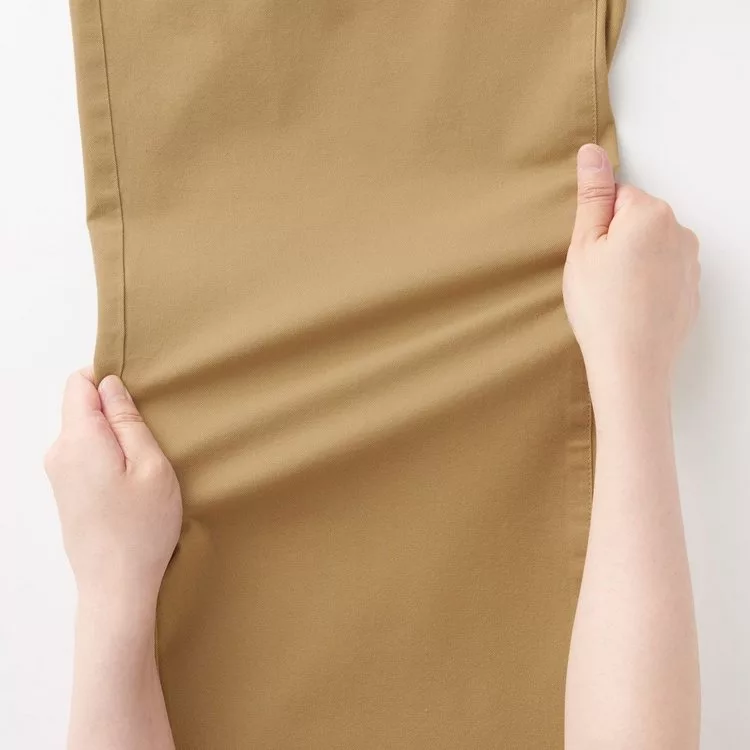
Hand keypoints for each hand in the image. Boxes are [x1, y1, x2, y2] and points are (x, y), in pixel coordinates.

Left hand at [44, 369, 181, 609]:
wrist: (116, 587)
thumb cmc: (141, 527)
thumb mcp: (151, 465)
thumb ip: (128, 421)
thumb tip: (110, 386)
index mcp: (78, 440)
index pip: (79, 383)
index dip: (108, 379)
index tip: (140, 395)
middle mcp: (58, 453)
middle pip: (81, 407)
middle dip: (115, 410)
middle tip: (153, 434)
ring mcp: (58, 475)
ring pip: (85, 432)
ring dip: (113, 436)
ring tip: (145, 463)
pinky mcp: (65, 493)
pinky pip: (84, 455)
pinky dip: (107, 456)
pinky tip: (130, 481)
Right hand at [563, 144, 700, 408]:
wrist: (631, 365)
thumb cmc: (602, 308)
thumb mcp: (584, 247)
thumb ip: (592, 196)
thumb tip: (592, 152)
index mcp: (651, 213)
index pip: (617, 198)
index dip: (596, 227)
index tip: (591, 256)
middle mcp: (680, 231)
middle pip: (637, 220)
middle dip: (617, 242)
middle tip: (598, 277)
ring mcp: (690, 262)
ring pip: (651, 248)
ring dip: (633, 263)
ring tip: (614, 297)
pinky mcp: (692, 289)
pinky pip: (663, 273)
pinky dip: (647, 285)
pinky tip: (630, 308)